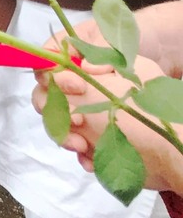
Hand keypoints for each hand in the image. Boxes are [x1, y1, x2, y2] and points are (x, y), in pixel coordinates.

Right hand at [32, 49, 165, 180]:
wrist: (177, 140)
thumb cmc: (155, 93)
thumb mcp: (133, 69)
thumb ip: (103, 59)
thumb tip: (83, 66)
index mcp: (82, 66)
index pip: (51, 67)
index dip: (55, 76)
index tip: (77, 88)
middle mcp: (78, 90)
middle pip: (47, 96)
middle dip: (55, 111)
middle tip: (76, 121)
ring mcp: (85, 115)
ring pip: (58, 124)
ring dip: (64, 135)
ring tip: (81, 146)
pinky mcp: (93, 137)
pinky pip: (75, 144)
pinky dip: (80, 153)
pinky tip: (90, 158)